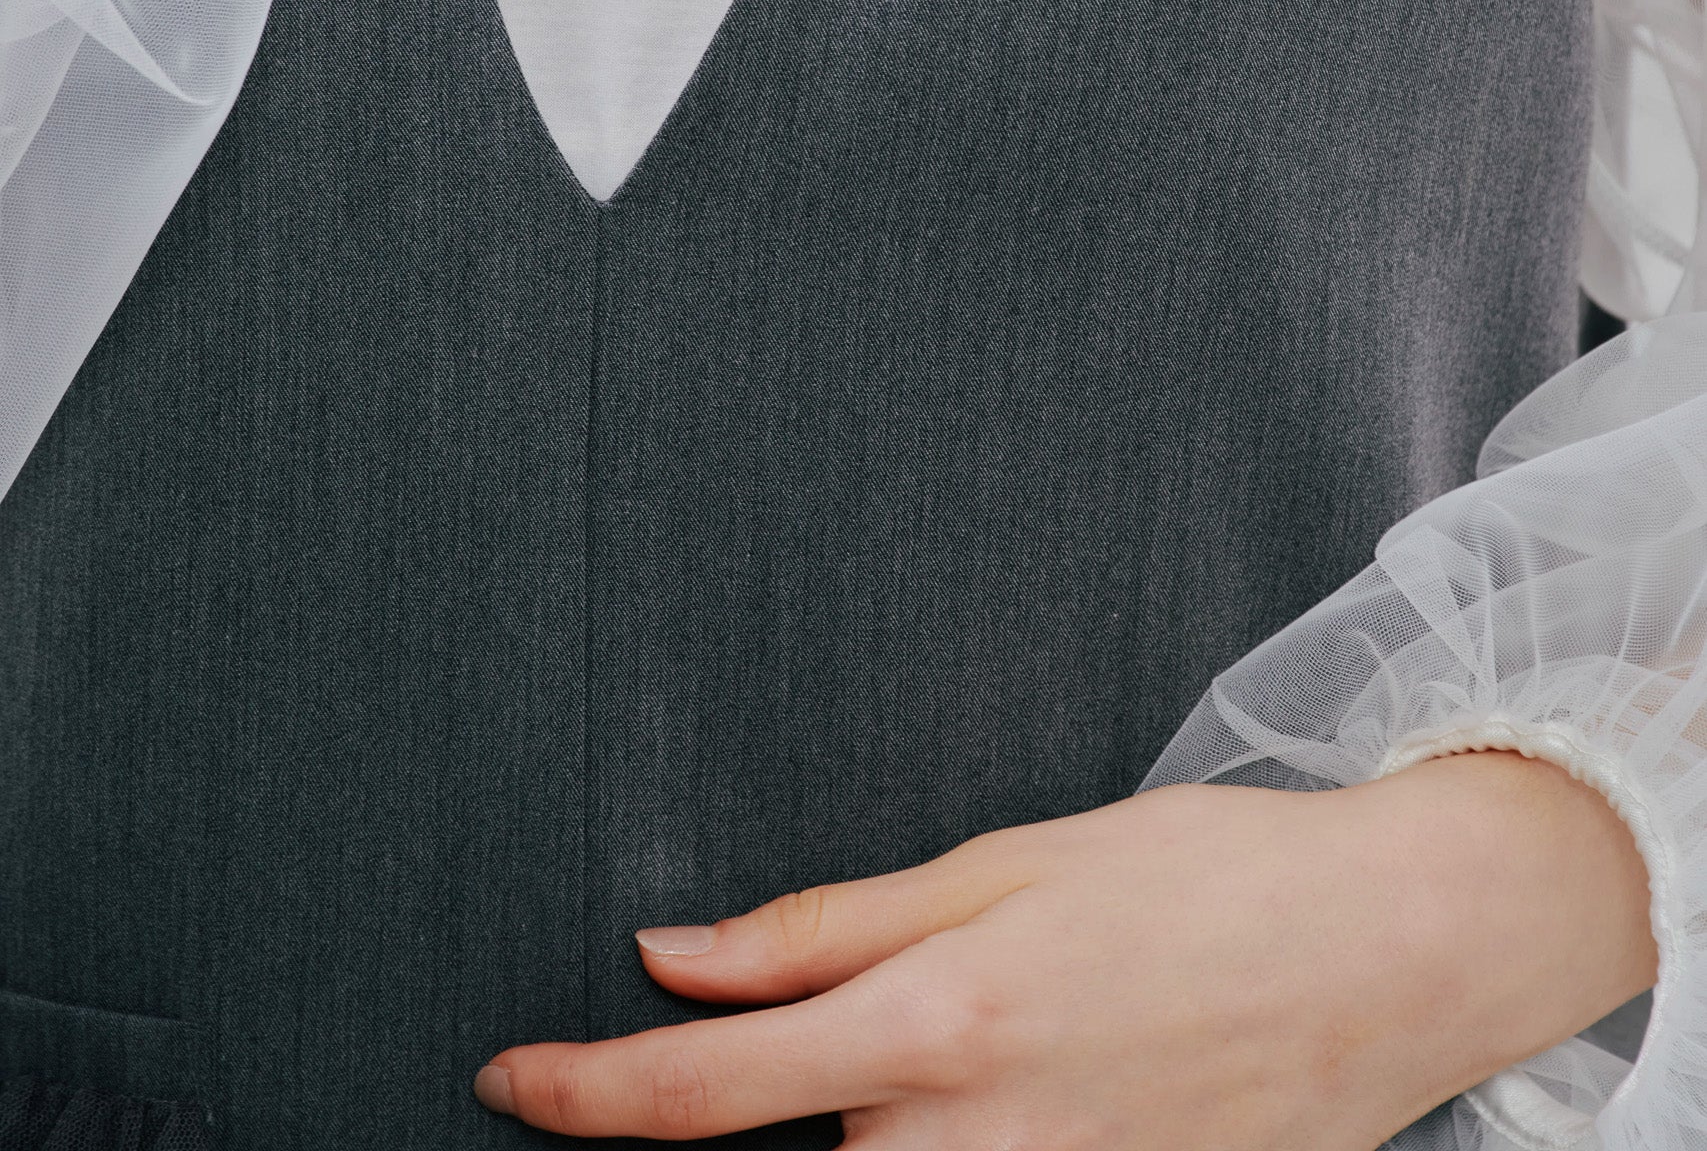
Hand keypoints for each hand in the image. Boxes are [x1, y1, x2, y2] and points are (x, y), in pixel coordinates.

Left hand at [476, 752, 1656, 1146]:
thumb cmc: (1202, 879)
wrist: (1387, 950)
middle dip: (796, 1093)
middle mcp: (976, 1144)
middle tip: (921, 997)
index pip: (705, 1093)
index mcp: (939, 1025)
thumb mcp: (1002, 864)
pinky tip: (1062, 1075)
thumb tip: (677, 955)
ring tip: (1022, 1027)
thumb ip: (826, 928)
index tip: (513, 1080)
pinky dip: (972, 1143)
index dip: (584, 1093)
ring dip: (894, 1120)